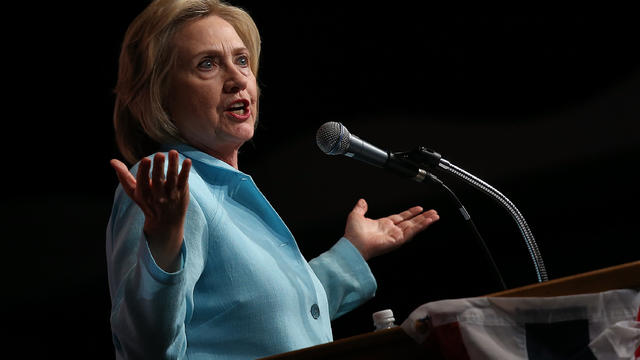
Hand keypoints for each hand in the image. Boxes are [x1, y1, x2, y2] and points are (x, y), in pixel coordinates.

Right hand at [110, 150, 191, 271]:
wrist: (165, 223)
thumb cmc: (147, 202)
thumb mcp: (133, 192)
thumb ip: (123, 176)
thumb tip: (112, 161)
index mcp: (143, 194)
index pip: (142, 181)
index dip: (144, 171)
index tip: (146, 159)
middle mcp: (157, 195)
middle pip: (157, 179)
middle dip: (158, 167)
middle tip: (159, 154)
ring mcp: (170, 195)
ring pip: (172, 178)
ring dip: (173, 165)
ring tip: (173, 152)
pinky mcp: (182, 193)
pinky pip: (184, 181)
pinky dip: (185, 171)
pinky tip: (187, 161)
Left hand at [344, 199, 438, 260]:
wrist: (353, 245)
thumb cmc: (353, 235)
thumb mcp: (356, 216)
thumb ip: (360, 208)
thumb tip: (362, 201)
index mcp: (383, 225)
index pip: (401, 217)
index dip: (410, 212)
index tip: (418, 208)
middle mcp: (391, 230)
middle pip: (411, 222)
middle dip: (422, 217)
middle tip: (433, 212)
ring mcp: (395, 236)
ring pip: (414, 226)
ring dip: (425, 221)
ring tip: (435, 215)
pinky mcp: (398, 240)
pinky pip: (412, 231)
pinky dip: (421, 226)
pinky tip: (428, 221)